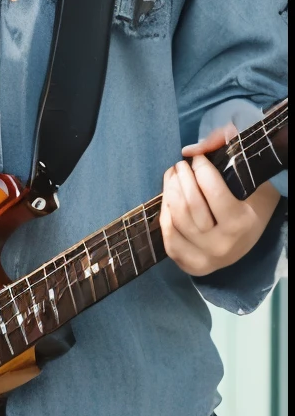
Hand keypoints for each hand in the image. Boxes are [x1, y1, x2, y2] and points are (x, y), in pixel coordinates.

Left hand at [161, 126, 279, 277]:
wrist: (250, 236)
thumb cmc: (250, 201)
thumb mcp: (248, 176)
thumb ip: (226, 149)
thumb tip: (190, 150)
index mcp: (242, 223)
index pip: (212, 190)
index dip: (200, 168)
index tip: (198, 159)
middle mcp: (223, 245)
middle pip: (190, 205)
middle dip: (181, 177)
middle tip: (181, 165)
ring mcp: (206, 259)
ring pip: (176, 220)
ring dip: (169, 192)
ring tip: (173, 177)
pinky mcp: (190, 266)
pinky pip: (168, 238)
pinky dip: (165, 215)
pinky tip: (169, 200)